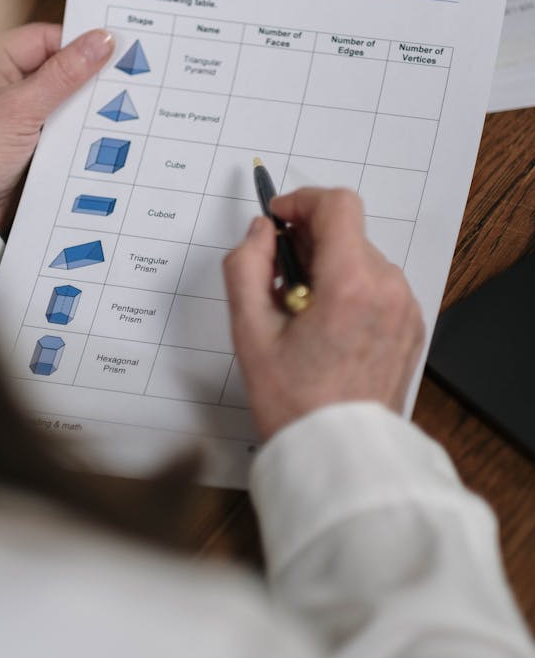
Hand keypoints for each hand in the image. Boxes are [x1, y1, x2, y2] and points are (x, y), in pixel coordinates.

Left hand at [0, 23, 112, 232]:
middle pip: (59, 71)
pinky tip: (105, 136)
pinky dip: (82, 135)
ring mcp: (20, 118)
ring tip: (123, 110)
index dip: (79, 43)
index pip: (46, 39)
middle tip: (129, 79)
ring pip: (66, 105)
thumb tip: (101, 40)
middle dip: (89, 79)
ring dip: (88, 111)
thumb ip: (64, 74)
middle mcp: (6, 87)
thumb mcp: (21, 108)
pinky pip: (65, 133)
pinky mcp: (31, 148)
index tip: (117, 48)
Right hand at [223, 188, 424, 440]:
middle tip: (277, 281)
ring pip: (361, 259)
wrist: (339, 456)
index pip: (337, 205)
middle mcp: (389, 290)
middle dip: (308, 243)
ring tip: (301, 314)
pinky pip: (376, 285)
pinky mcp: (411, 325)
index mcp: (352, 285)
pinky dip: (349, 289)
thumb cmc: (295, 403)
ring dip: (328, 268)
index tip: (278, 218)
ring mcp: (405, 308)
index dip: (301, 201)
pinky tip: (325, 327)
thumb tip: (261, 232)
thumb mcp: (250, 331)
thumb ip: (246, 265)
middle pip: (347, 232)